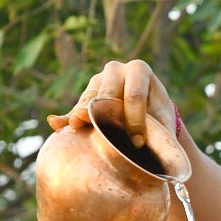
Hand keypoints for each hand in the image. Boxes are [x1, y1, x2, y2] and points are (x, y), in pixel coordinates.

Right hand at [47, 60, 178, 146]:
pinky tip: (56, 123)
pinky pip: (74, 109)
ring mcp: (97, 81)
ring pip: (89, 100)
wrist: (150, 117)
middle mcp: (116, 70)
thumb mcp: (164, 123)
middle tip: (103, 132)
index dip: (136, 120)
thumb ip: (161, 132)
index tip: (139, 143)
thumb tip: (153, 150)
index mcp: (139, 70)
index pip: (134, 95)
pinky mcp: (84, 97)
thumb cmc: (161, 120)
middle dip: (104, 113)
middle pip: (107, 93)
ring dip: (84, 115)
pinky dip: (66, 119)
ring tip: (79, 127)